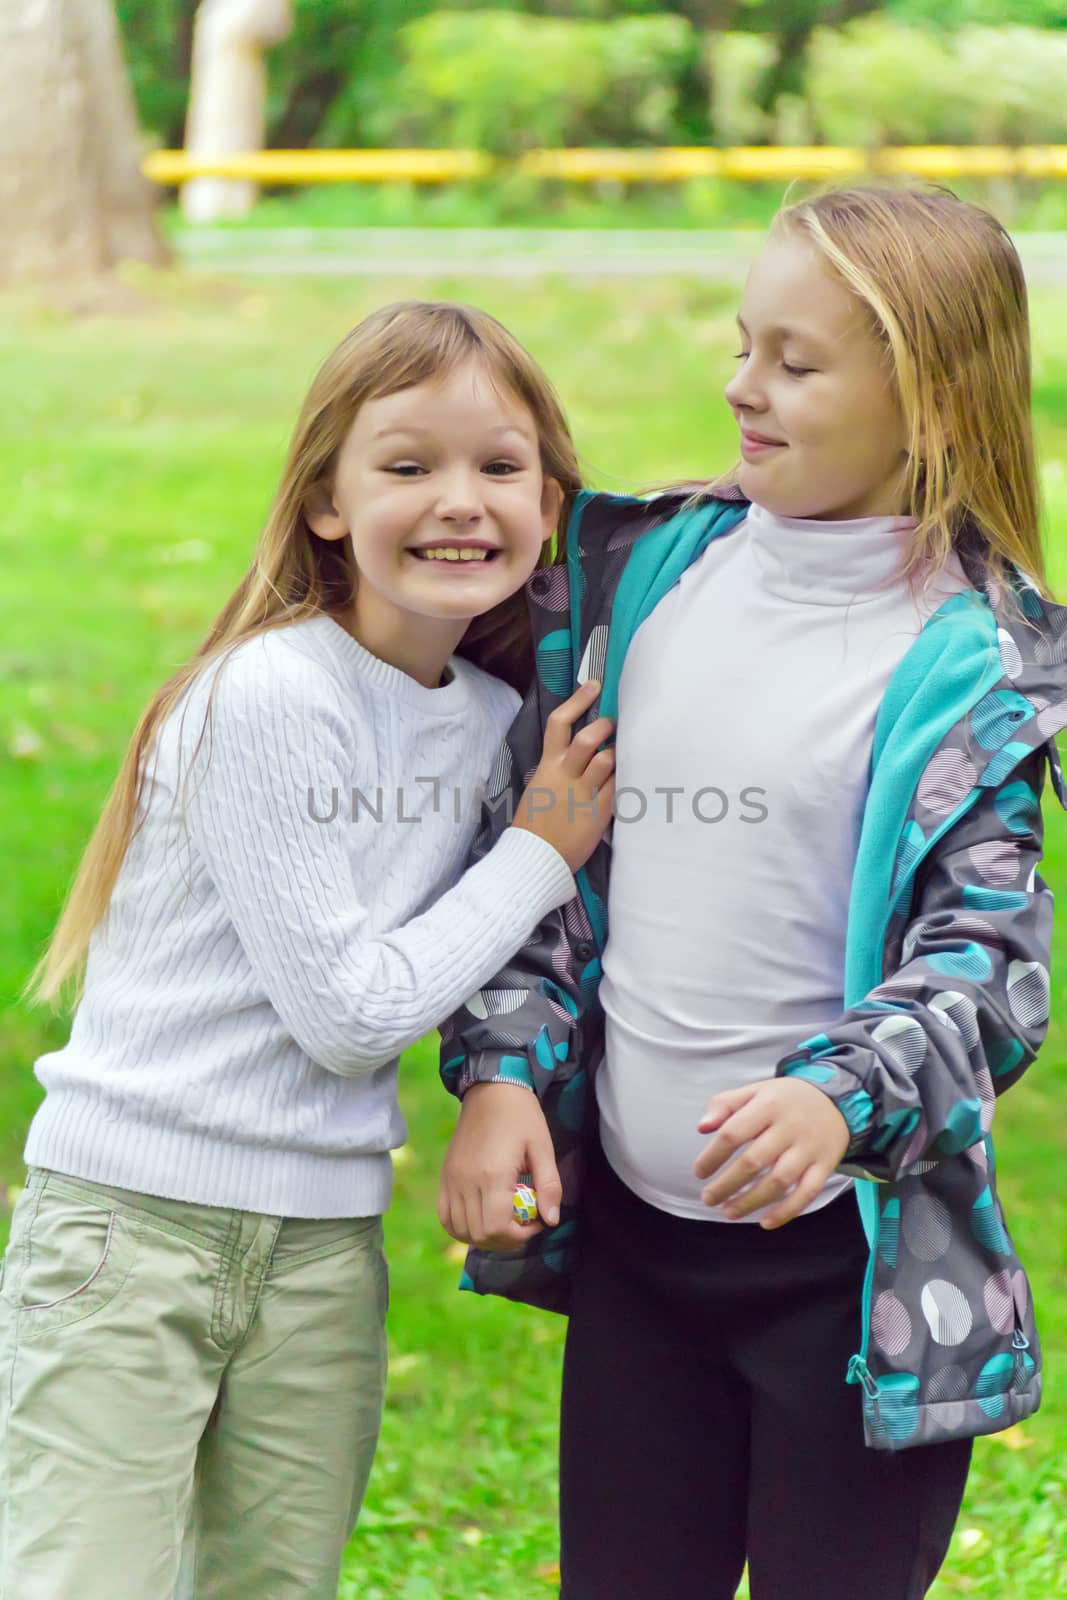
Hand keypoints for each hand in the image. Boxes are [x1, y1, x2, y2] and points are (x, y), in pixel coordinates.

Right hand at [438, 1082, 561, 1251]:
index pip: (496, 1228)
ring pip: (459, 1230)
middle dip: (505, 1240)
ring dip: (483, 1237)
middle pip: (479, 1234)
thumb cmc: (522, 1116)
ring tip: (504, 1223)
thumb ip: (549, 1186)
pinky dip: (461, 1227)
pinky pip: (445, 1216)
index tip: (536, 1223)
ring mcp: (452, 1179)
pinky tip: (481, 1219)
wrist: (491, 1088)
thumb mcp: (543, 1147)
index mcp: (492, 1175)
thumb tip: (551, 1220)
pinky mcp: (445, 1176)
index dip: (519, 1237)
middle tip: (524, 1226)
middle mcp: (466, 1181)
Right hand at [510, 679, 615, 874]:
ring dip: (617, 754)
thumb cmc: (535, 824)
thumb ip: (557, 769)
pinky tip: (628, 779)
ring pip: (608, 760)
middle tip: (613, 727)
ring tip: (620, 756)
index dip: (578, 701)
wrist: (535, 858)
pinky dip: (624, 779)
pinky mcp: (599, 812)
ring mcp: (583, 793)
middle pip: (589, 738)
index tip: (594, 687)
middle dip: (606, 727)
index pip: (559, 724)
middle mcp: (565, 775)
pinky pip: (618, 787)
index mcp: (547, 766)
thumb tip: (579, 752)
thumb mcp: (538, 788)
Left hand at [692, 1078, 850, 1228]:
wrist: (836, 1100)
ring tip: (728, 1212)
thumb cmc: (784, 1100)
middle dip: (727, 1184)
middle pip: (754, 1161)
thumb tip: (701, 1127)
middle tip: (708, 1198)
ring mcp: (809, 1148)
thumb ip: (724, 1105)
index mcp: (768, 1105)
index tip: (699, 1172)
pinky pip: (807, 1193)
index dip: (713, 1156)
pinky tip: (765, 1222)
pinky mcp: (825, 1165)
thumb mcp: (754, 1091)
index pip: (734, 1133)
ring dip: (751, 1201)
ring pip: (779, 1181)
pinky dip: (787, 1211)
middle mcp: (790, 1127)